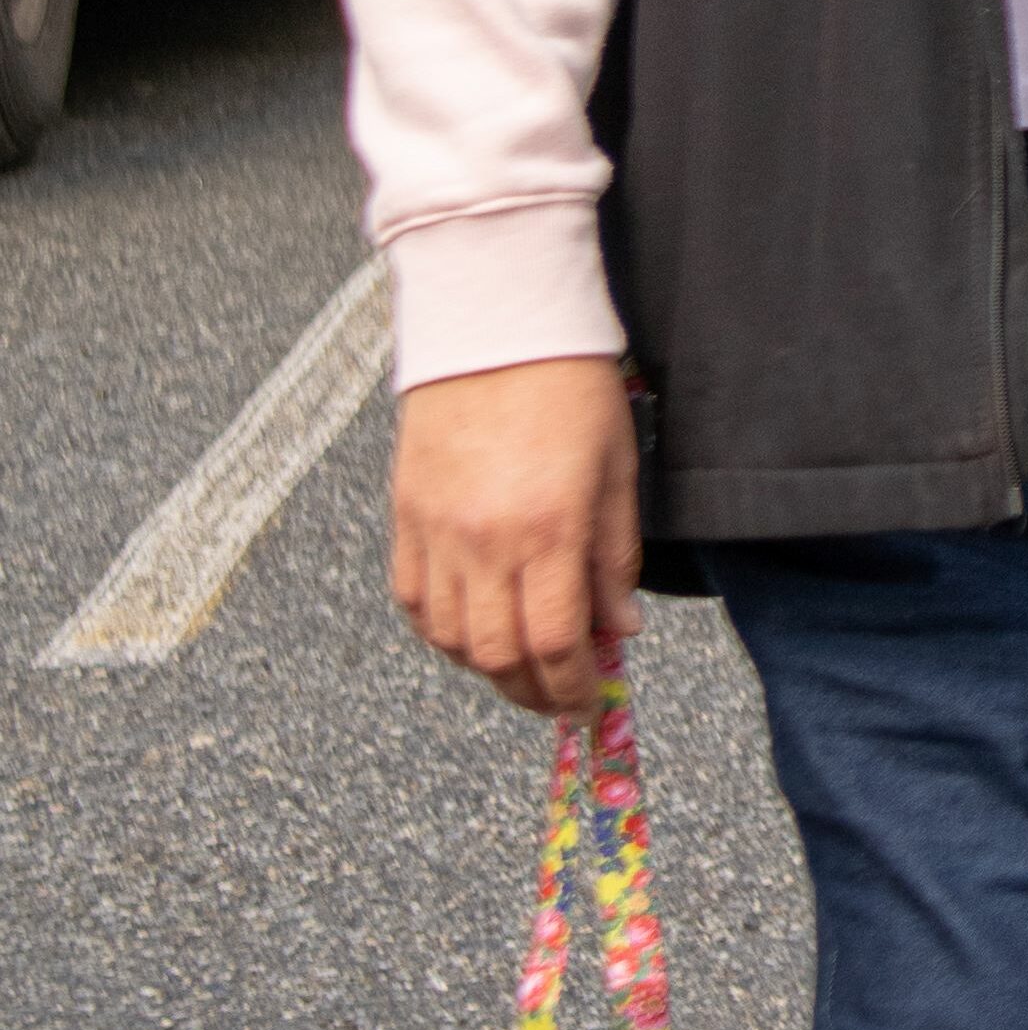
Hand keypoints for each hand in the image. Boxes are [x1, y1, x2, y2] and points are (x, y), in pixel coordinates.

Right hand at [390, 355, 638, 719]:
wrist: (496, 328)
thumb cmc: (572, 388)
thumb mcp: (619, 468)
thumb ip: (616, 558)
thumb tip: (620, 629)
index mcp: (547, 530)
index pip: (555, 643)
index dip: (574, 686)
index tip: (593, 701)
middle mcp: (484, 544)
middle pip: (498, 656)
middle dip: (533, 692)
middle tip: (561, 698)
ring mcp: (436, 535)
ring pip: (452, 640)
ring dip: (489, 669)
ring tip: (525, 669)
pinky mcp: (405, 520)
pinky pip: (416, 603)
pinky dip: (443, 634)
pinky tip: (473, 633)